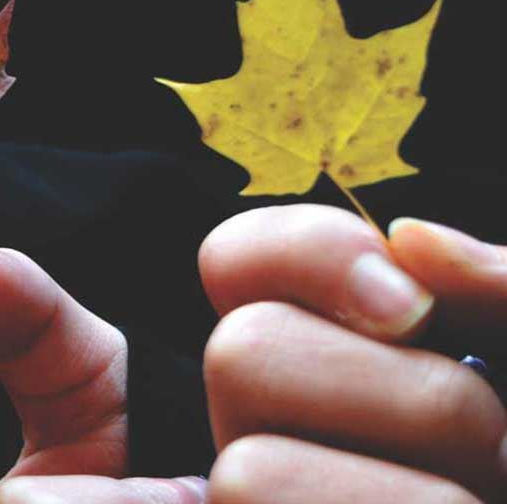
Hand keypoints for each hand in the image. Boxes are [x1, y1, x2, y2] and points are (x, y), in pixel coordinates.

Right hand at [198, 205, 501, 502]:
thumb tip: (409, 240)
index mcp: (355, 361)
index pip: (238, 263)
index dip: (302, 254)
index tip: (413, 307)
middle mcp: (298, 437)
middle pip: (239, 353)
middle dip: (401, 400)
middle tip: (501, 453)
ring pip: (249, 471)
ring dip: (414, 501)